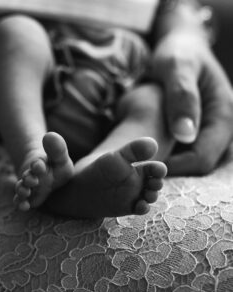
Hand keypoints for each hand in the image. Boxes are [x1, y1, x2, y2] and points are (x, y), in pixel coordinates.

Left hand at [152, 30, 232, 174]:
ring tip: (148, 156)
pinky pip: (191, 152)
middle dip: (173, 168)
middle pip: (201, 164)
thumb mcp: (176, 66)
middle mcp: (225, 126)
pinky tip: (156, 148)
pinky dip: (174, 155)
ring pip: (196, 161)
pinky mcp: (204, 129)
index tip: (147, 164)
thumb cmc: (178, 53)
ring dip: (173, 163)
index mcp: (225, 113)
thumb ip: (182, 96)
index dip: (175, 167)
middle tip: (144, 163)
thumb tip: (185, 136)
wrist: (182, 47)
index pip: (203, 157)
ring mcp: (215, 129)